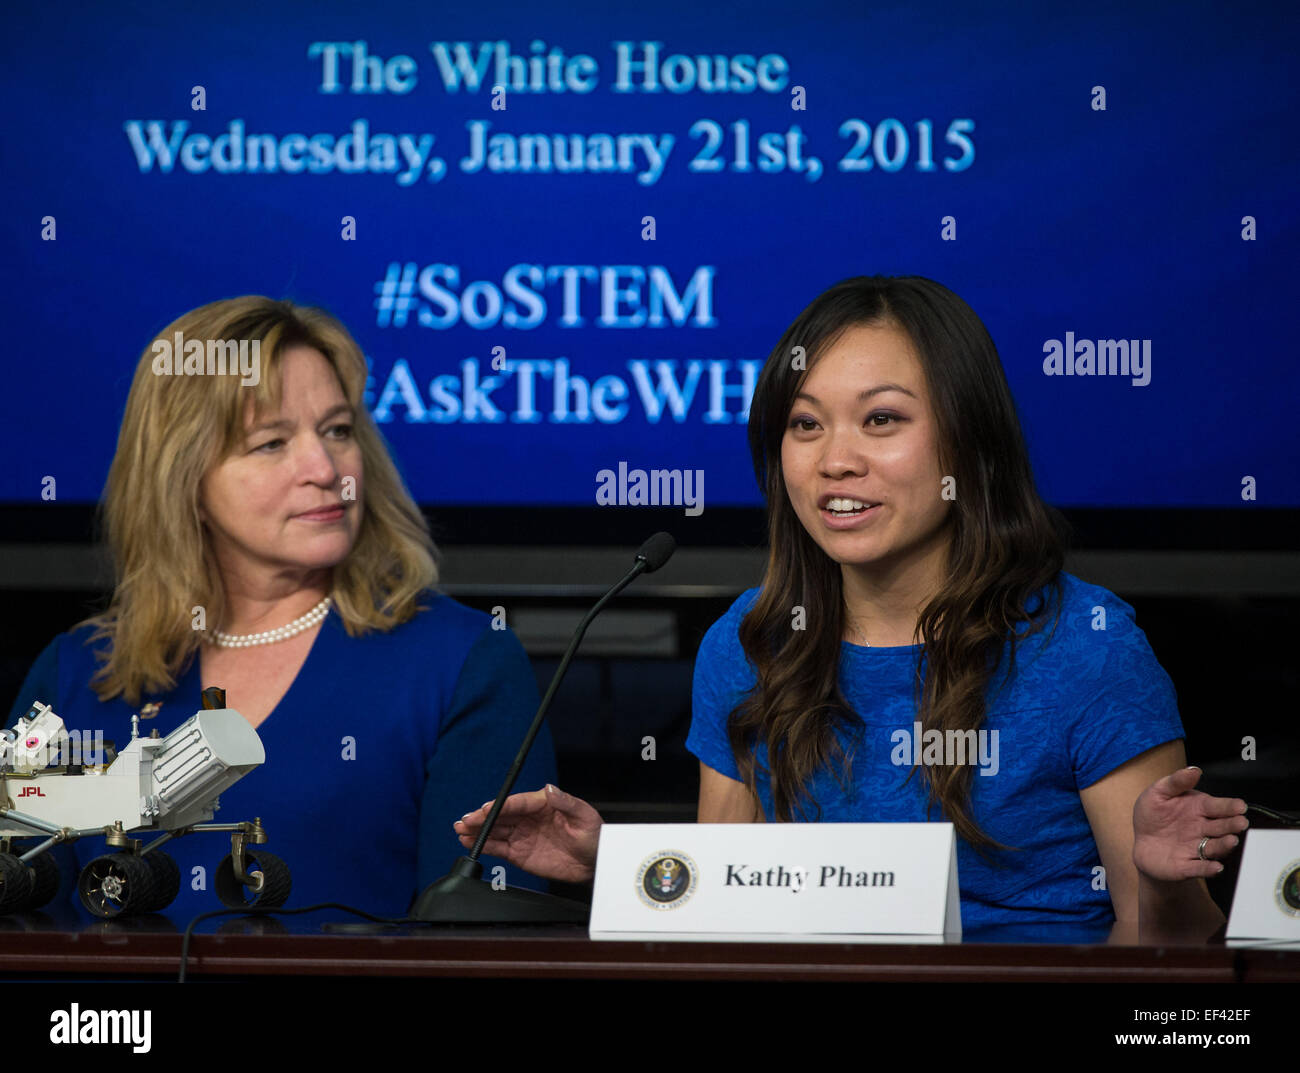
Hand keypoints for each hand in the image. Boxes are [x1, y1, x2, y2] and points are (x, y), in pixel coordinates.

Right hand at [454, 784, 602, 883]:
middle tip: (465, 820)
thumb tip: (549, 789)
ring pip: (496, 831)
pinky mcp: (520, 853)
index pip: (517, 802)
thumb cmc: (593, 834)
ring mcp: (523, 835)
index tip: (486, 809)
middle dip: (481, 818)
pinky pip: (499, 848)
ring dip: (478, 831)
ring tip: (461, 830)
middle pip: (501, 816)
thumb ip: (566, 802)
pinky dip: (485, 846)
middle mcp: (529, 818)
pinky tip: (470, 842)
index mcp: (542, 803)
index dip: (501, 806)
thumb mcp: (584, 815)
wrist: (595, 862)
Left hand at [1132, 766, 1248, 882]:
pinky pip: (1199, 868)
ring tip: (1231, 840)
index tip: (1240, 806)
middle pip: (1221, 827)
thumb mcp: (1158, 793)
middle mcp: (1203, 829)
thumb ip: (1175, 782)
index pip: (1217, 806)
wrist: (1143, 844)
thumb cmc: (1153, 815)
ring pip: (1215, 847)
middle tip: (1241, 823)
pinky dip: (1208, 868)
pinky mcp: (1187, 866)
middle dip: (1232, 825)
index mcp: (1198, 809)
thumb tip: (1194, 769)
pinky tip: (1215, 867)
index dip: (1229, 806)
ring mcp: (1197, 848)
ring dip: (1224, 845)